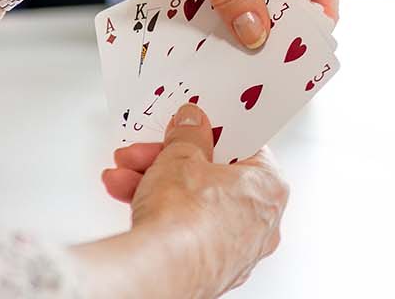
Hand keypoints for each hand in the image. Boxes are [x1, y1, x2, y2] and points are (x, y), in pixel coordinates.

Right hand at [126, 104, 287, 296]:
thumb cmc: (186, 218)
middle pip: (213, 179)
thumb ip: (188, 134)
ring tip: (124, 177)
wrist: (161, 270)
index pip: (245, 150)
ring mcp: (237, 250)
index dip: (211, 135)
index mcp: (270, 187)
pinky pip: (187, 233)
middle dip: (170, 163)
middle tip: (146, 153)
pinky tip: (130, 201)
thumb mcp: (181, 157)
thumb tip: (192, 124)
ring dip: (156, 186)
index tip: (189, 129)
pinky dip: (162, 218)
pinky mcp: (212, 269)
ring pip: (195, 207)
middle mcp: (262, 222)